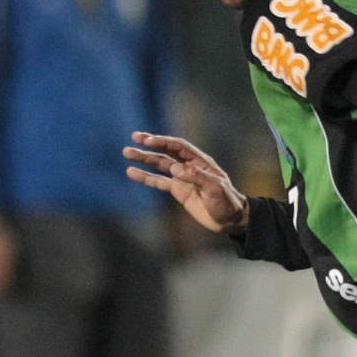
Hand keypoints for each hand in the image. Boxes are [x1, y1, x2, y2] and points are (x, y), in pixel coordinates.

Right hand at [123, 131, 248, 233]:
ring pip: (160, 165)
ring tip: (127, 152)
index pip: (179, 147)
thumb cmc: (227, 202)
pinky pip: (158, 182)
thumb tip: (175, 169)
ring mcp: (182, 178)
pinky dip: (145, 177)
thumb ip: (196, 177)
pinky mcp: (178, 190)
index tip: (148, 140)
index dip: (164, 142)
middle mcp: (189, 166)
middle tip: (135, 137)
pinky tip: (132, 172)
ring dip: (144, 158)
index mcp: (200, 161)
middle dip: (151, 144)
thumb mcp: (215, 188)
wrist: (229, 219)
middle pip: (167, 152)